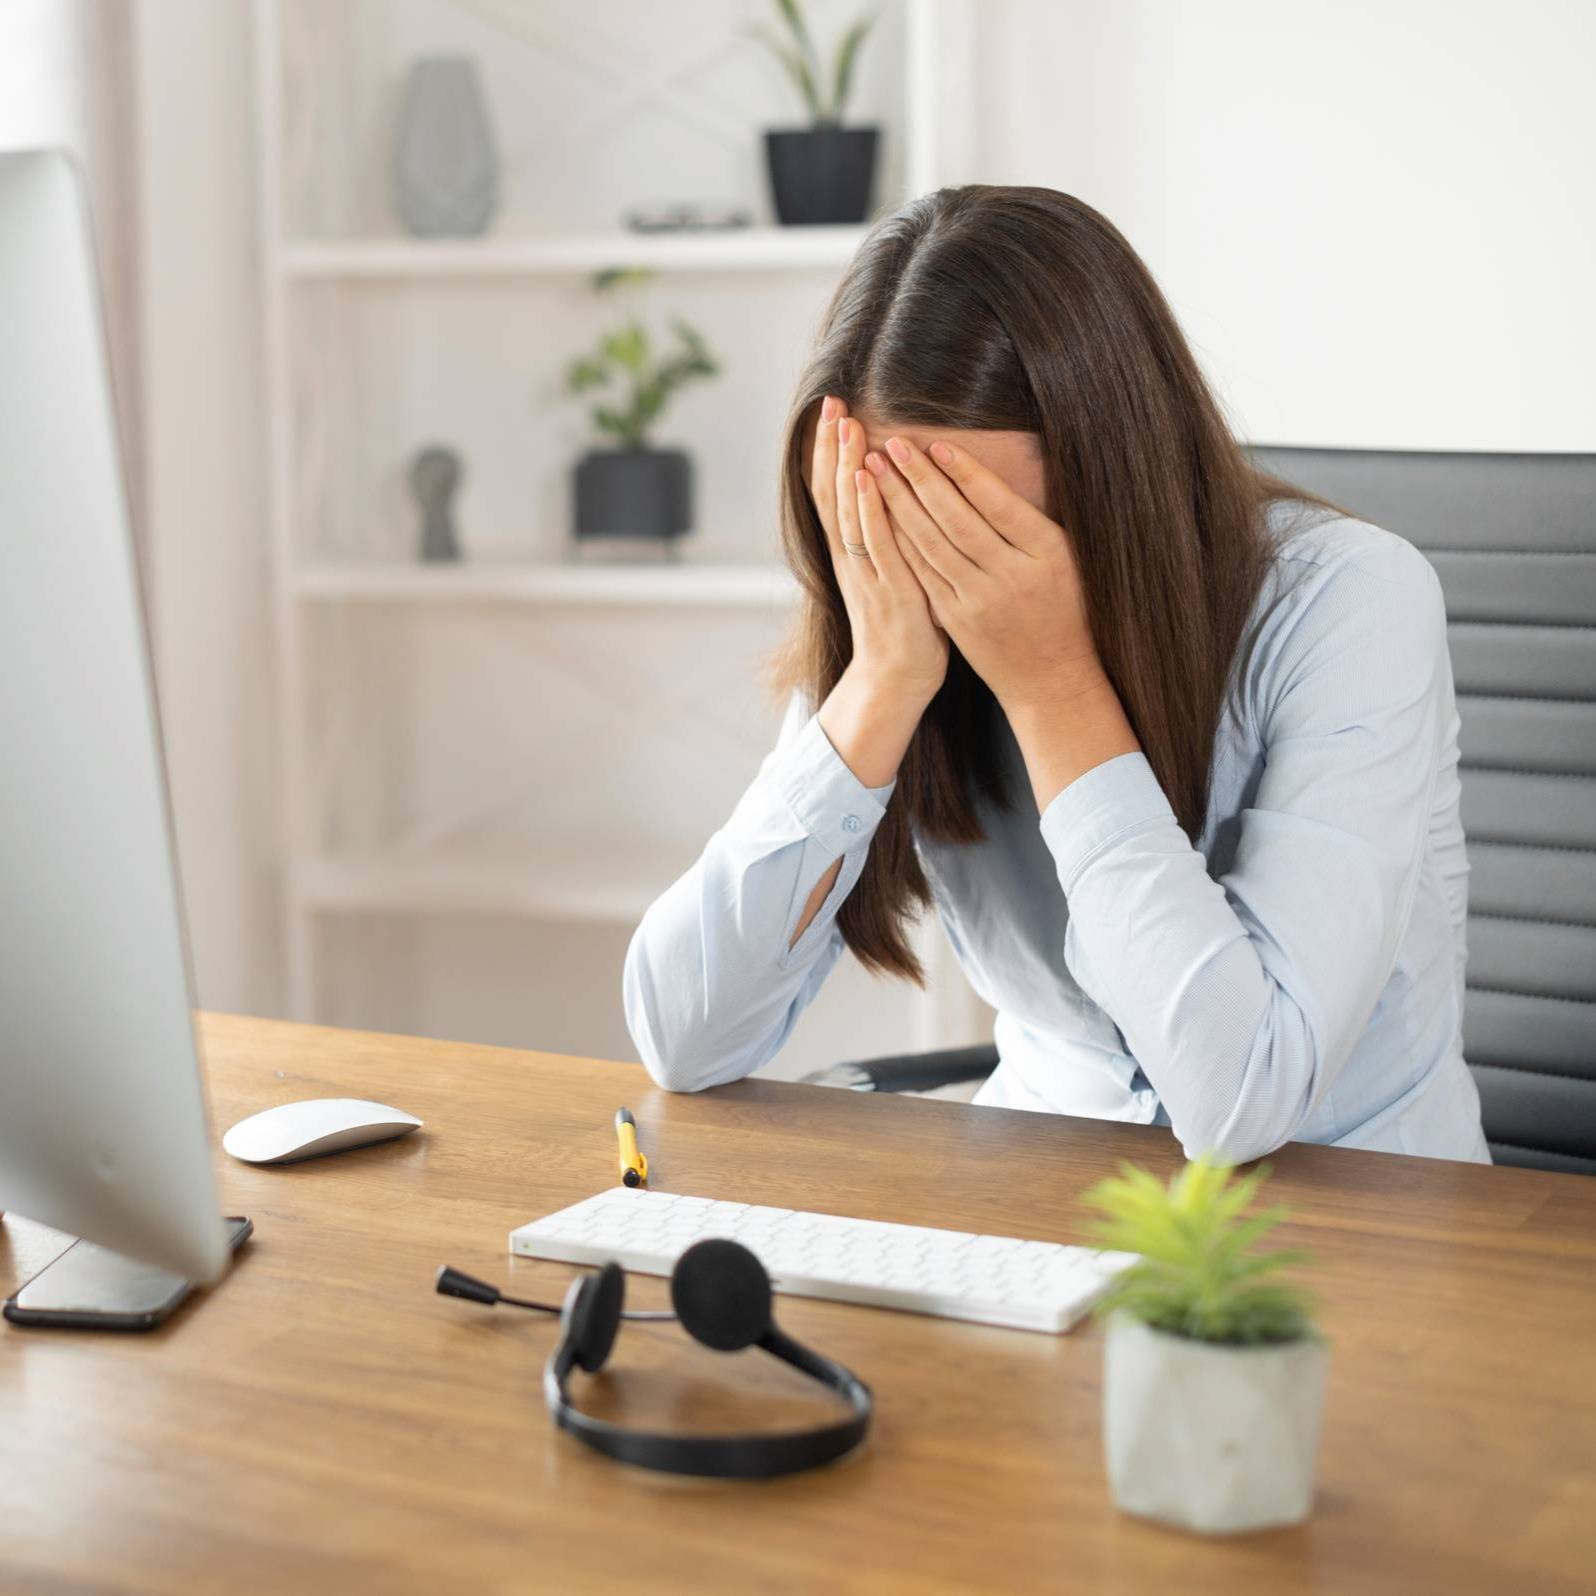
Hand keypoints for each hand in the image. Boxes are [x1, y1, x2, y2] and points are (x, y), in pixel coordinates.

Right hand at [808, 398, 948, 706]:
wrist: (896, 680)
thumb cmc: (904, 626)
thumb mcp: (895, 571)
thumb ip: (891, 536)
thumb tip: (897, 498)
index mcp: (851, 551)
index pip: (833, 491)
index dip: (830, 451)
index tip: (833, 411)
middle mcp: (850, 557)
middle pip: (832, 491)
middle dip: (832, 445)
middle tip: (832, 401)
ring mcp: (864, 572)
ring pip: (848, 509)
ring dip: (845, 464)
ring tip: (846, 424)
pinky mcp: (886, 588)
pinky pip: (873, 542)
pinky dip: (867, 507)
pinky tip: (865, 477)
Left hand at [868, 433, 1139, 808]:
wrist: (1052, 676)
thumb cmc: (1065, 609)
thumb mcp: (1065, 559)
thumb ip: (1033, 521)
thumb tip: (991, 475)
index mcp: (1046, 552)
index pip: (998, 503)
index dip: (965, 473)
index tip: (937, 444)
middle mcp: (1011, 575)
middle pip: (957, 519)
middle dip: (920, 479)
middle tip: (892, 444)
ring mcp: (980, 600)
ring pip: (932, 544)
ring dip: (899, 504)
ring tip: (877, 471)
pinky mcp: (957, 619)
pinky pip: (923, 573)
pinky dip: (900, 543)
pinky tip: (880, 517)